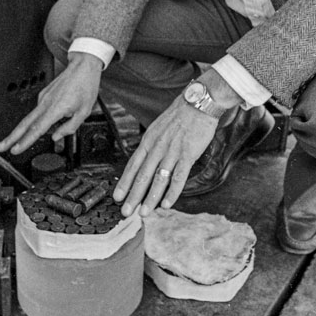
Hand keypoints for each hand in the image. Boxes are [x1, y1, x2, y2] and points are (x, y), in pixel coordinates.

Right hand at [0, 52, 102, 154]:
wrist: (83, 66)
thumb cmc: (85, 86)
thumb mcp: (84, 112)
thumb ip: (70, 127)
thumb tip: (56, 136)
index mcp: (56, 108)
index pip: (37, 129)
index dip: (25, 141)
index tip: (15, 150)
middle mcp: (46, 103)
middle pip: (25, 124)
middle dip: (11, 137)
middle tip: (0, 147)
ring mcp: (43, 98)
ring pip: (28, 118)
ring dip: (18, 131)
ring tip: (10, 142)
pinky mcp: (44, 94)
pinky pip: (38, 111)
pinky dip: (33, 121)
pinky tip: (36, 126)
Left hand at [113, 94, 217, 216]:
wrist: (198, 103)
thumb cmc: (179, 116)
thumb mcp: (158, 128)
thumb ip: (152, 145)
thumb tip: (145, 161)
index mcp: (149, 141)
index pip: (133, 165)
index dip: (124, 182)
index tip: (116, 197)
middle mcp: (157, 147)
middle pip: (142, 175)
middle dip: (133, 195)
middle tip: (125, 212)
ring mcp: (172, 151)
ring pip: (158, 179)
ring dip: (150, 198)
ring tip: (144, 212)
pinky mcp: (188, 154)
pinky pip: (179, 177)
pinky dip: (172, 192)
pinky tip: (167, 204)